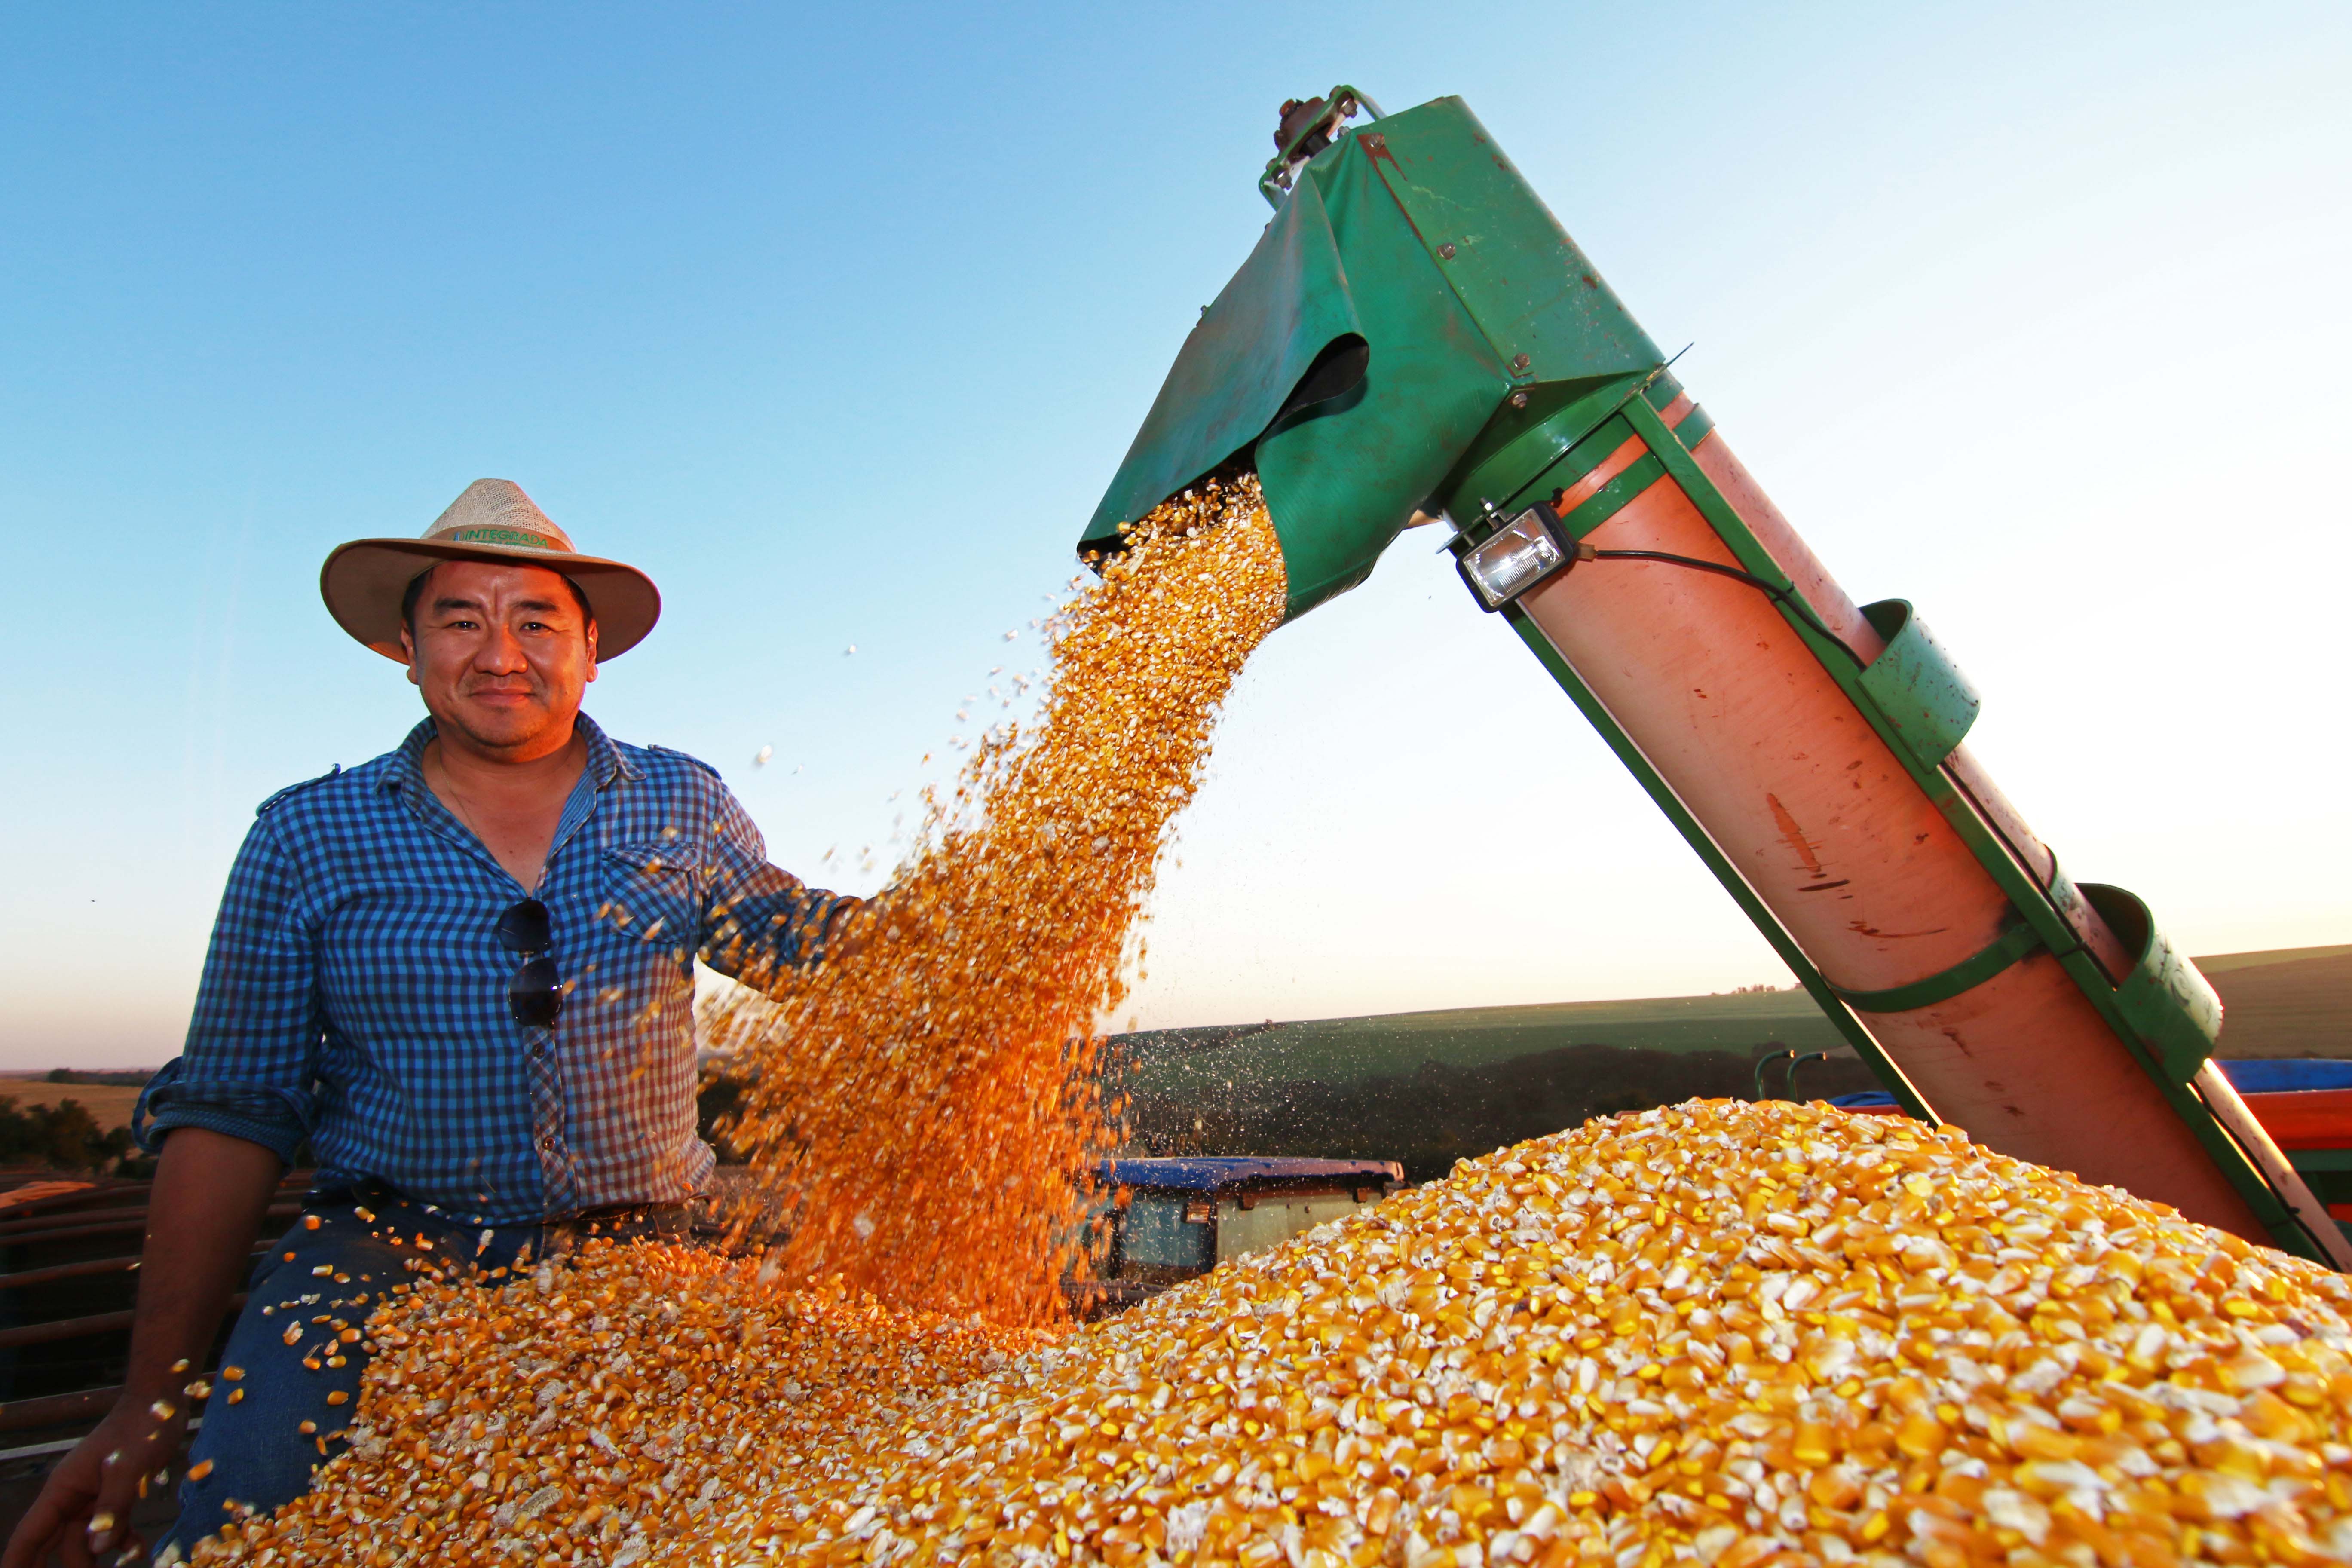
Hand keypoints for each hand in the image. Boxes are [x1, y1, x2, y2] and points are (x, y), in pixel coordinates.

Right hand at [2, 1394, 187, 1567]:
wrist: (159, 1402)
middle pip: (52, 1543)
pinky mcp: (114, 1495)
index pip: (30, 1533)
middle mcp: (72, 1496)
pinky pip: (110, 1527)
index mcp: (63, 1489)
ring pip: (84, 1540)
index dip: (16, 1561)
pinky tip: (139, 1551)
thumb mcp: (129, 1469)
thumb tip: (96, 1551)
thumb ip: (113, 1508)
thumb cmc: (141, 1428)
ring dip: (93, 1560)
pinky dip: (121, 1541)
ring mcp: (92, 1497)